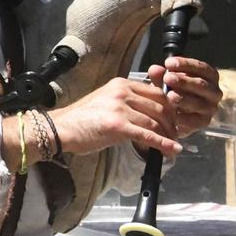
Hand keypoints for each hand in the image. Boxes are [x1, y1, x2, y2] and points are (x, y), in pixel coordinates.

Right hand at [50, 76, 180, 159]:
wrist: (60, 128)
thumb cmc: (82, 118)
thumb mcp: (106, 100)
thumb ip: (128, 101)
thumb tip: (152, 112)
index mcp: (121, 84)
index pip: (157, 92)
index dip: (170, 108)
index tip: (173, 120)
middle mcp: (122, 92)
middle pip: (160, 107)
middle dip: (172, 124)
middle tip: (175, 135)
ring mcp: (120, 108)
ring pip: (156, 122)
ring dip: (169, 136)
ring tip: (172, 146)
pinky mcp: (118, 126)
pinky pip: (149, 136)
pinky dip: (164, 145)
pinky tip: (172, 151)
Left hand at [146, 56, 222, 140]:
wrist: (173, 114)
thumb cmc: (172, 90)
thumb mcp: (164, 80)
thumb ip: (159, 75)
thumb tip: (155, 69)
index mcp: (208, 77)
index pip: (201, 68)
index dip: (185, 64)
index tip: (168, 63)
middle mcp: (213, 92)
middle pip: (202, 84)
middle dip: (184, 81)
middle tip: (167, 78)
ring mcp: (210, 108)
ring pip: (199, 102)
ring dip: (183, 98)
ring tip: (169, 95)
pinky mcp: (204, 122)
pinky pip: (195, 120)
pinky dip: (182, 117)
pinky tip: (171, 113)